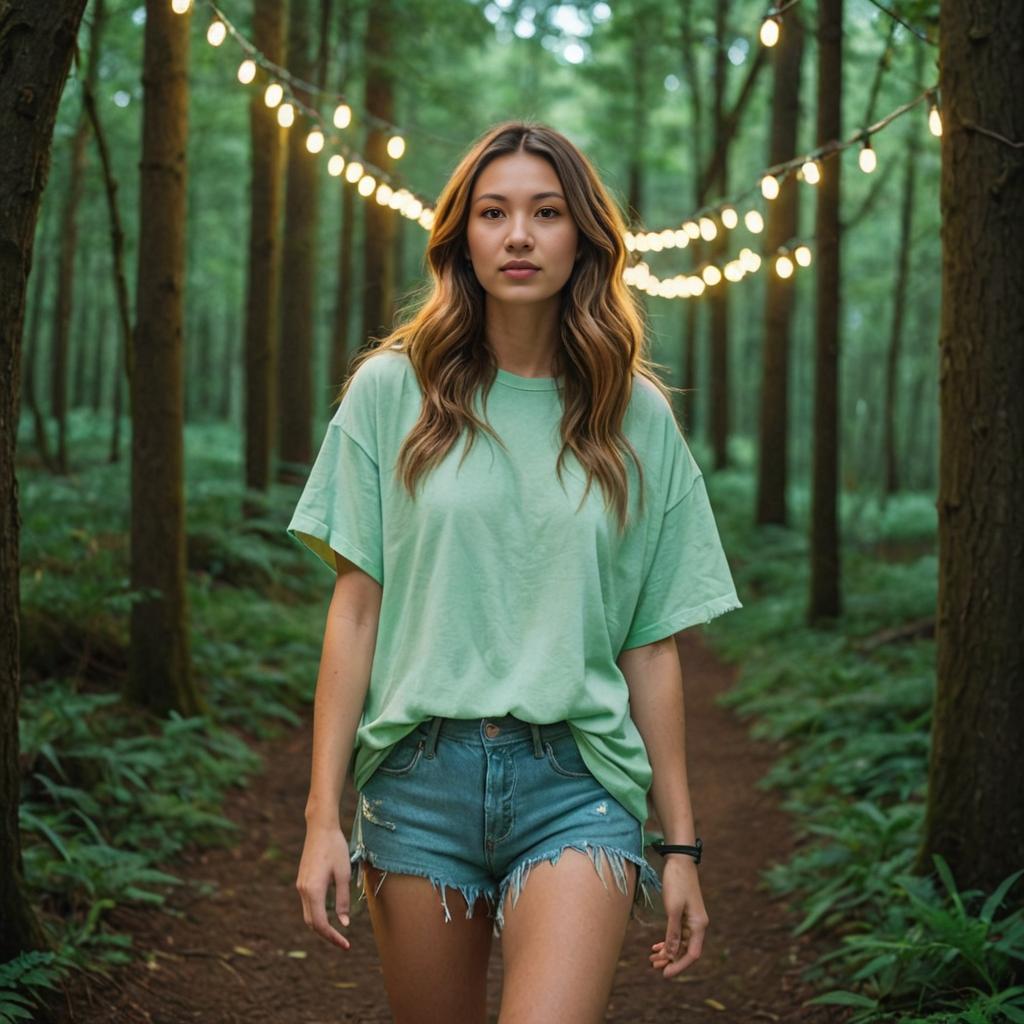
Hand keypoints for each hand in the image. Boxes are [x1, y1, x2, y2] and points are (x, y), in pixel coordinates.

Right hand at [296, 821, 353, 949]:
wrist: (320, 828)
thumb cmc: (335, 848)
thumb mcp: (343, 874)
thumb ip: (343, 900)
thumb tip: (344, 923)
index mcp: (313, 891)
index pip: (320, 924)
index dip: (333, 937)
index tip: (346, 944)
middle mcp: (303, 891)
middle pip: (312, 923)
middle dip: (327, 935)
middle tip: (343, 943)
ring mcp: (301, 885)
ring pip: (309, 914)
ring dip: (321, 926)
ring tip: (338, 932)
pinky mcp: (302, 880)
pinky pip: (308, 904)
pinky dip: (318, 914)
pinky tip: (330, 915)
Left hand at [648, 857, 707, 978]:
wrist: (679, 861)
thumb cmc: (677, 882)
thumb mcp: (673, 908)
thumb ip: (673, 932)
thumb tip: (671, 954)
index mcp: (699, 925)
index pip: (691, 954)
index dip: (679, 966)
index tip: (665, 974)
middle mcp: (697, 925)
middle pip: (685, 950)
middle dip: (671, 960)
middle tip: (653, 966)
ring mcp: (691, 920)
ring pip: (680, 943)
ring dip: (668, 952)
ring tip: (652, 959)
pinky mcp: (684, 914)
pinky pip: (677, 933)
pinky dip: (667, 941)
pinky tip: (657, 946)